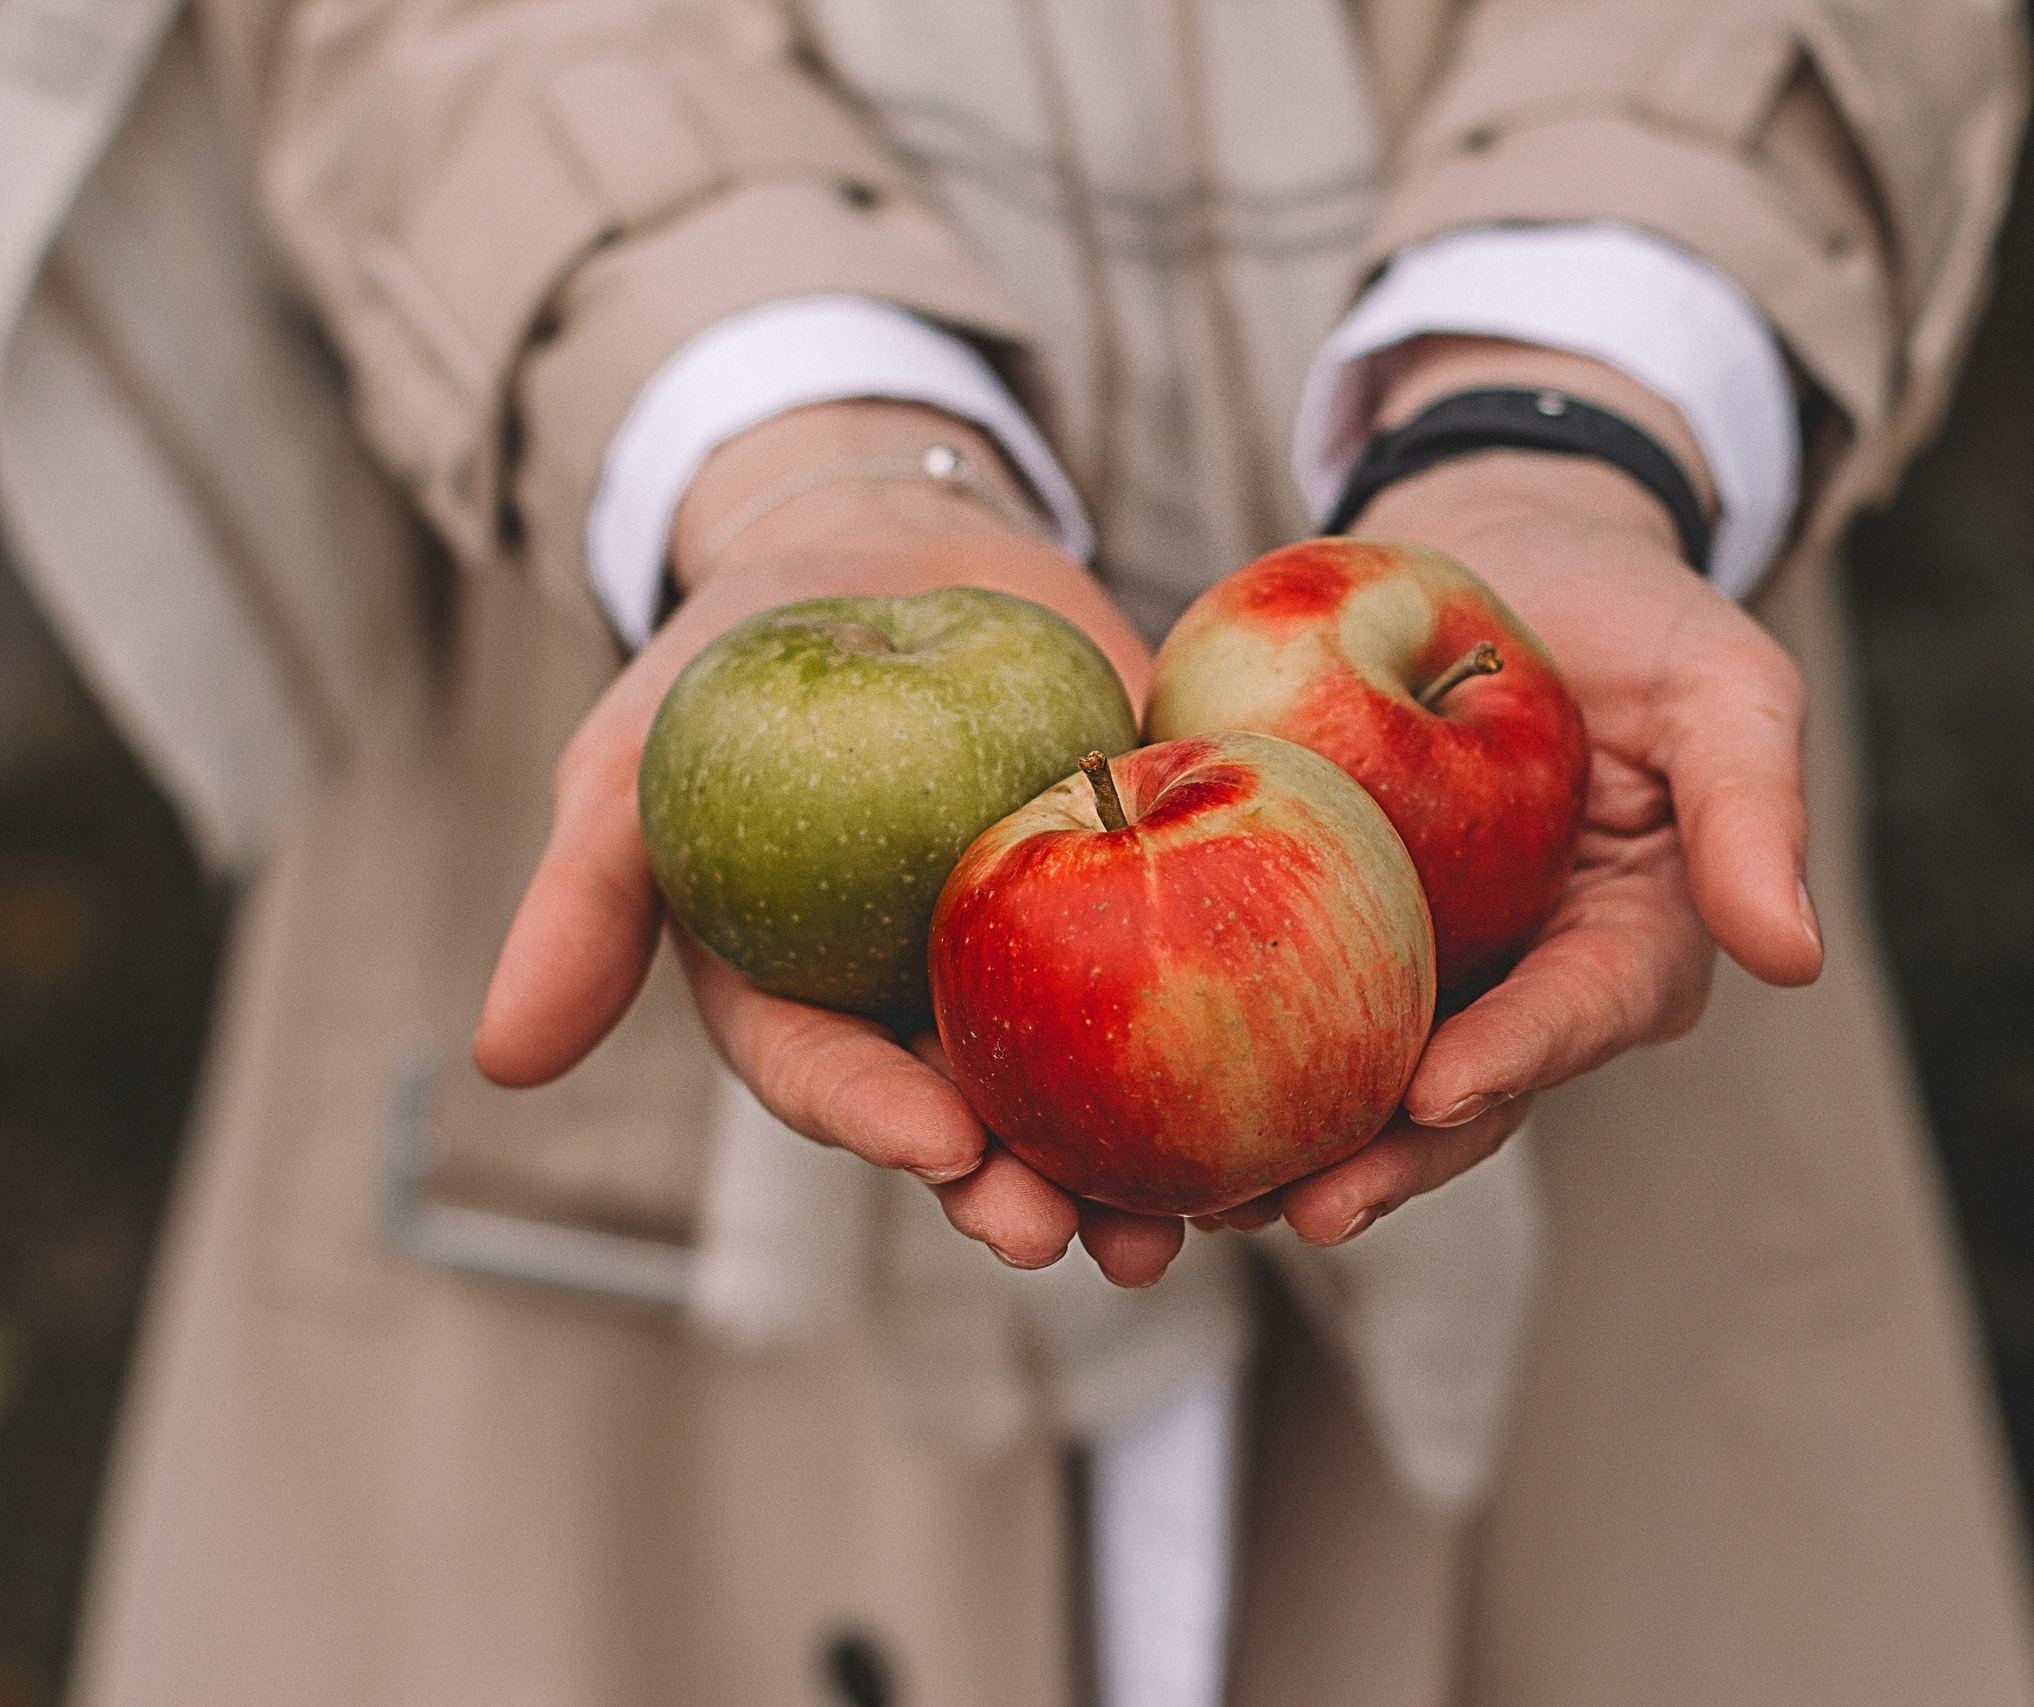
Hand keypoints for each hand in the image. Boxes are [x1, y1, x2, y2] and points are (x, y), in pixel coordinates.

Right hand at [471, 399, 1188, 1285]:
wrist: (887, 545)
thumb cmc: (738, 651)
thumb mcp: (637, 751)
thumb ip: (586, 895)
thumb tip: (496, 1063)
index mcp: (803, 995)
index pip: (830, 1073)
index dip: (878, 1118)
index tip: (935, 1146)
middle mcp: (921, 1001)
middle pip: (974, 1112)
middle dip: (1024, 1185)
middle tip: (1077, 1237)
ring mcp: (1038, 950)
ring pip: (1091, 1071)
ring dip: (1143, 1151)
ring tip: (1206, 1213)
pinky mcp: (1140, 880)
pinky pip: (1191, 950)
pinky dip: (1239, 1013)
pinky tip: (1301, 1068)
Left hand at [1193, 337, 1822, 1244]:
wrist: (1494, 546)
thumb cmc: (1627, 609)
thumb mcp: (1718, 675)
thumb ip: (1753, 800)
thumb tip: (1792, 958)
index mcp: (1617, 950)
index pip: (1569, 1021)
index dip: (1508, 1064)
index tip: (1434, 1095)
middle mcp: (1509, 988)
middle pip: (1445, 1095)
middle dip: (1376, 1161)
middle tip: (1297, 1206)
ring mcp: (1404, 970)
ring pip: (1339, 1077)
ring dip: (1274, 1144)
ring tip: (1194, 1198)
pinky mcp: (1310, 931)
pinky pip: (1252, 997)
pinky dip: (1192, 1046)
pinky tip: (1116, 1091)